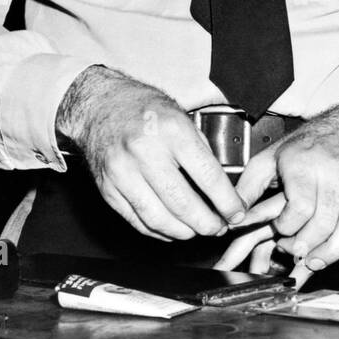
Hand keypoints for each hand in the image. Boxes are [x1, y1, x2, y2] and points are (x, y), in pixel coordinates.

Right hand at [56, 65, 242, 241]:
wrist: (100, 105)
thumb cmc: (146, 109)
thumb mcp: (183, 117)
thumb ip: (202, 151)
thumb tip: (222, 189)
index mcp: (172, 132)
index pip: (208, 177)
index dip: (227, 202)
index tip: (237, 214)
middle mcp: (146, 153)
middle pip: (183, 204)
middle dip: (207, 224)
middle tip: (219, 228)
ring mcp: (123, 174)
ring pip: (159, 219)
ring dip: (184, 232)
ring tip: (198, 231)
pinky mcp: (108, 189)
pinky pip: (138, 220)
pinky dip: (159, 231)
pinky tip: (174, 229)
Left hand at [216, 103, 338, 273]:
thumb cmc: (307, 146)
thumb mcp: (269, 159)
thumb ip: (248, 188)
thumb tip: (230, 216)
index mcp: (304, 163)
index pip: (299, 208)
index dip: (287, 228)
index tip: (281, 231)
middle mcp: (334, 169)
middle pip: (324, 221)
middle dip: (308, 244)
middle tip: (298, 252)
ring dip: (333, 251)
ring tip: (318, 260)